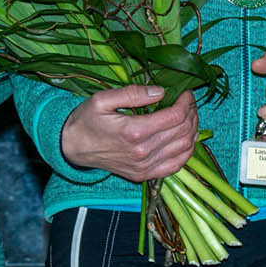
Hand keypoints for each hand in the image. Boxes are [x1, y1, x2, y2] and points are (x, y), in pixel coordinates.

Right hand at [59, 86, 199, 182]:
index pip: (175, 116)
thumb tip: (160, 91)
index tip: (185, 91)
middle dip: (192, 113)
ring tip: (189, 115)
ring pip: (184, 148)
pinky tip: (187, 137)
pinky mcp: (144, 175)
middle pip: (183, 131)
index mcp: (134, 131)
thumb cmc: (86, 120)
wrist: (73, 148)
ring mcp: (145, 167)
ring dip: (193, 129)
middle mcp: (143, 152)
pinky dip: (187, 151)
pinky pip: (176, 165)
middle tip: (188, 101)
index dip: (186, 102)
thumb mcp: (102, 99)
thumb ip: (132, 94)